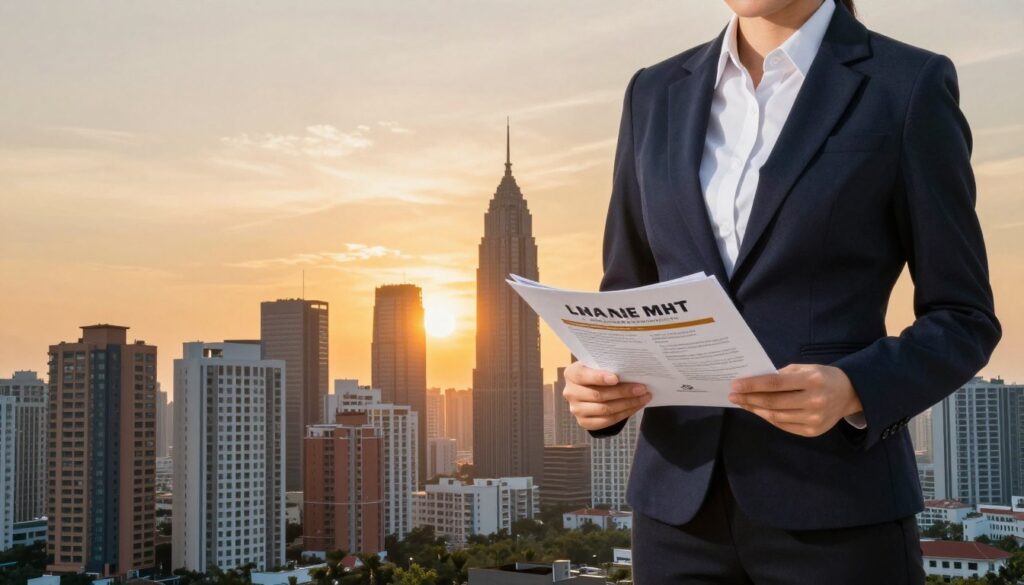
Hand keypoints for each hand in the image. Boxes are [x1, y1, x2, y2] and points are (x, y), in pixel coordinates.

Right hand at [562, 361, 651, 430]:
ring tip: (644, 397)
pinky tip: (636, 406)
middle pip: (598, 395)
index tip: (616, 378)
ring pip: (605, 409)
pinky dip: (625, 413)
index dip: (600, 378)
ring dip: (628, 404)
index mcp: (572, 374)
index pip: (584, 376)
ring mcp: (576, 410)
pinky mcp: (584, 422)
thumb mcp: (597, 365)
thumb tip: (632, 370)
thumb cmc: (596, 372)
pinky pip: (608, 420)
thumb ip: (607, 366)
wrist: (588, 388)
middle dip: (623, 392)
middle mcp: (570, 392)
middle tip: (642, 388)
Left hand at [728, 364, 862, 436]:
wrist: (849, 394)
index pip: (775, 384)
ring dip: (755, 409)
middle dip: (749, 398)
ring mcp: (814, 419)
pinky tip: (758, 410)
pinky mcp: (812, 432)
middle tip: (733, 395)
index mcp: (812, 380)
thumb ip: (781, 376)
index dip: (752, 385)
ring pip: (776, 416)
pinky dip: (768, 418)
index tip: (735, 385)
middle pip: (773, 402)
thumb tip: (753, 383)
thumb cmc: (821, 377)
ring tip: (743, 403)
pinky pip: (783, 425)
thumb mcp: (804, 369)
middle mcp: (814, 401)